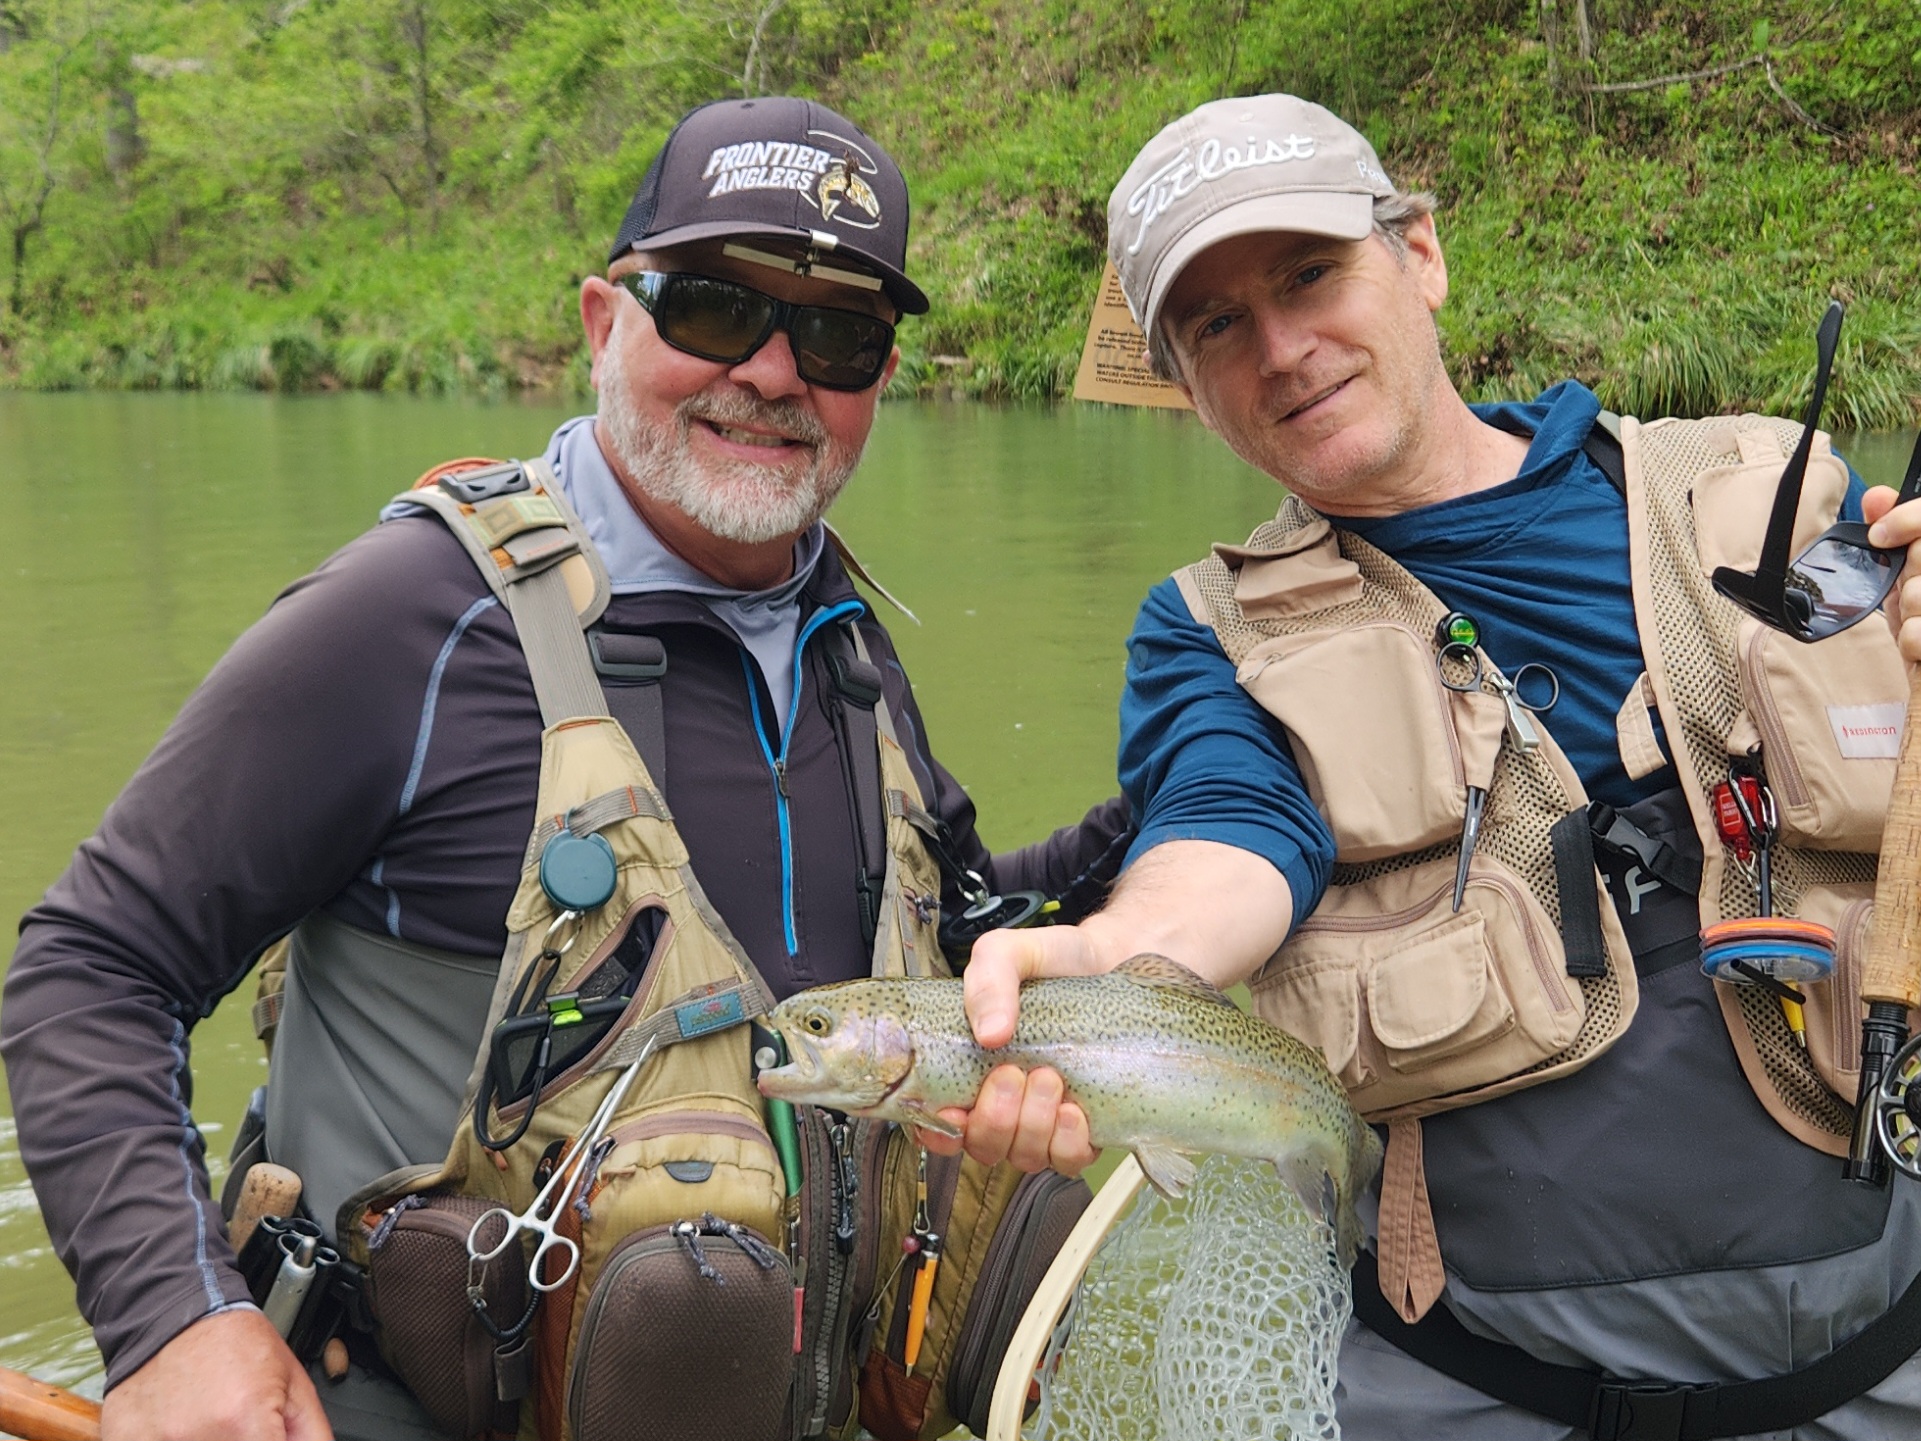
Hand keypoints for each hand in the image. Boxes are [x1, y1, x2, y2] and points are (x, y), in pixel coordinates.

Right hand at [101, 1307, 332, 1440]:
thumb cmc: (234, 1343)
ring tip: (209, 1421)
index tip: (269, 1438)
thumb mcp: (293, 1383)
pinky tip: (181, 1424)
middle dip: (243, 1440)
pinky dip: (172, 1439)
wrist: (172, 1311)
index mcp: (246, 1424)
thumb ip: (310, 1434)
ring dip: (208, 1438)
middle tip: (238, 1426)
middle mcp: (197, 1439)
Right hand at [916, 925, 1104, 1175]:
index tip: (954, 1110)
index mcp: (970, 1068)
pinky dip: (1067, 1141)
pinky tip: (1073, 1110)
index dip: (938, 1132)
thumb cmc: (1057, 961)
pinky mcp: (1084, 1128)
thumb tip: (989, 1034)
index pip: (938, 1124)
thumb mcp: (1011, 953)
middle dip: (995, 1118)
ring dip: (1032, 1124)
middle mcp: (1004, 1102)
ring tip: (1049, 1077)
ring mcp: (1043, 1119)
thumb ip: (989, 980)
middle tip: (1012, 1072)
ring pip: (1023, 1156)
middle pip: (982, 1146)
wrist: (1115, 960)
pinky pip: (1068, 1159)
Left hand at [1864, 486, 1920, 662]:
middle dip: (1909, 577)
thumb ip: (1897, 532)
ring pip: (1919, 594)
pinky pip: (1917, 633)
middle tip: (1914, 592)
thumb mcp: (1906, 573)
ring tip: (1920, 620)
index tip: (1879, 536)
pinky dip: (1913, 643)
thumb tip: (1876, 497)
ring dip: (1910, 613)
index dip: (1909, 520)